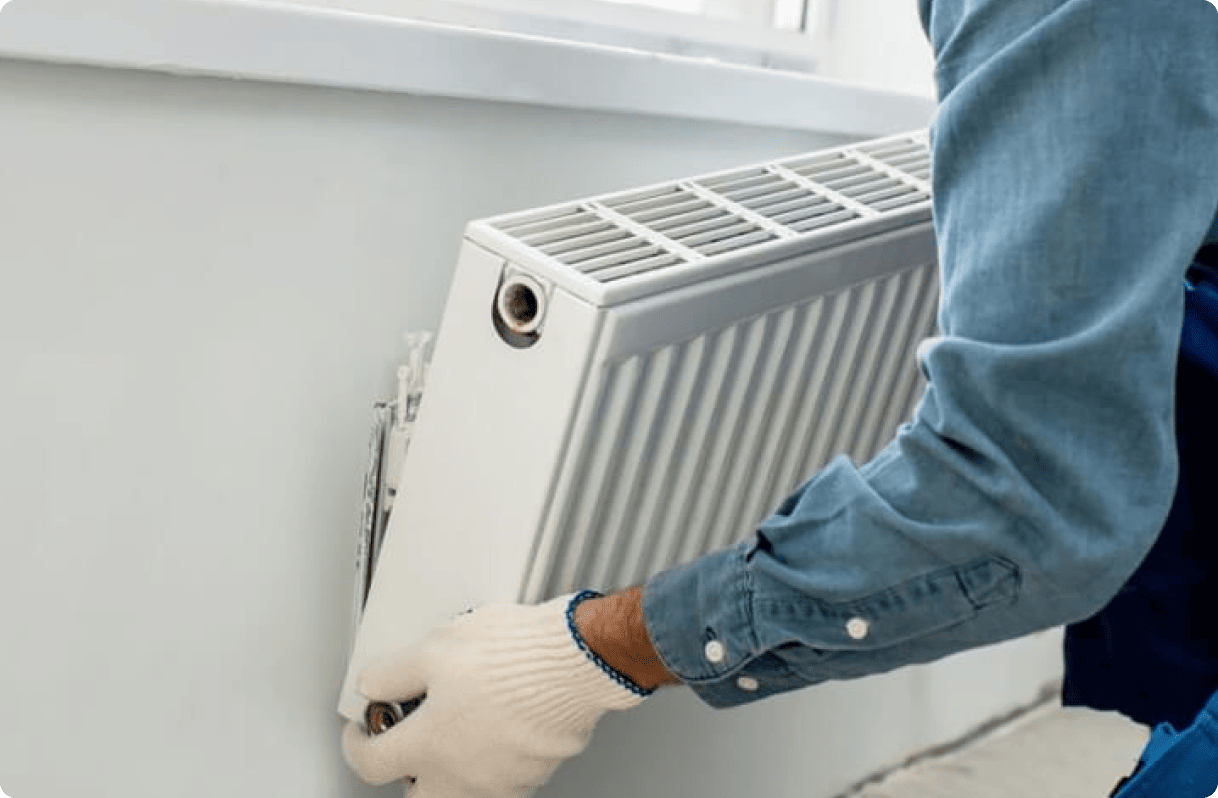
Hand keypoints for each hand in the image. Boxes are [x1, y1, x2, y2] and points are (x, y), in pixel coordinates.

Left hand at [342, 594, 647, 797]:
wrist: (576, 661)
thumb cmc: (513, 656)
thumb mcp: (435, 648)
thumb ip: (393, 673)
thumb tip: (372, 684)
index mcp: (428, 746)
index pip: (370, 764)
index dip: (355, 743)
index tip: (360, 730)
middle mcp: (462, 775)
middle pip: (417, 797)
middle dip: (407, 772)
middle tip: (409, 742)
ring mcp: (502, 780)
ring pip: (463, 792)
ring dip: (453, 769)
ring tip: (459, 729)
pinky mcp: (536, 773)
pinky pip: (504, 778)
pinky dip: (493, 760)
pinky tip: (499, 726)